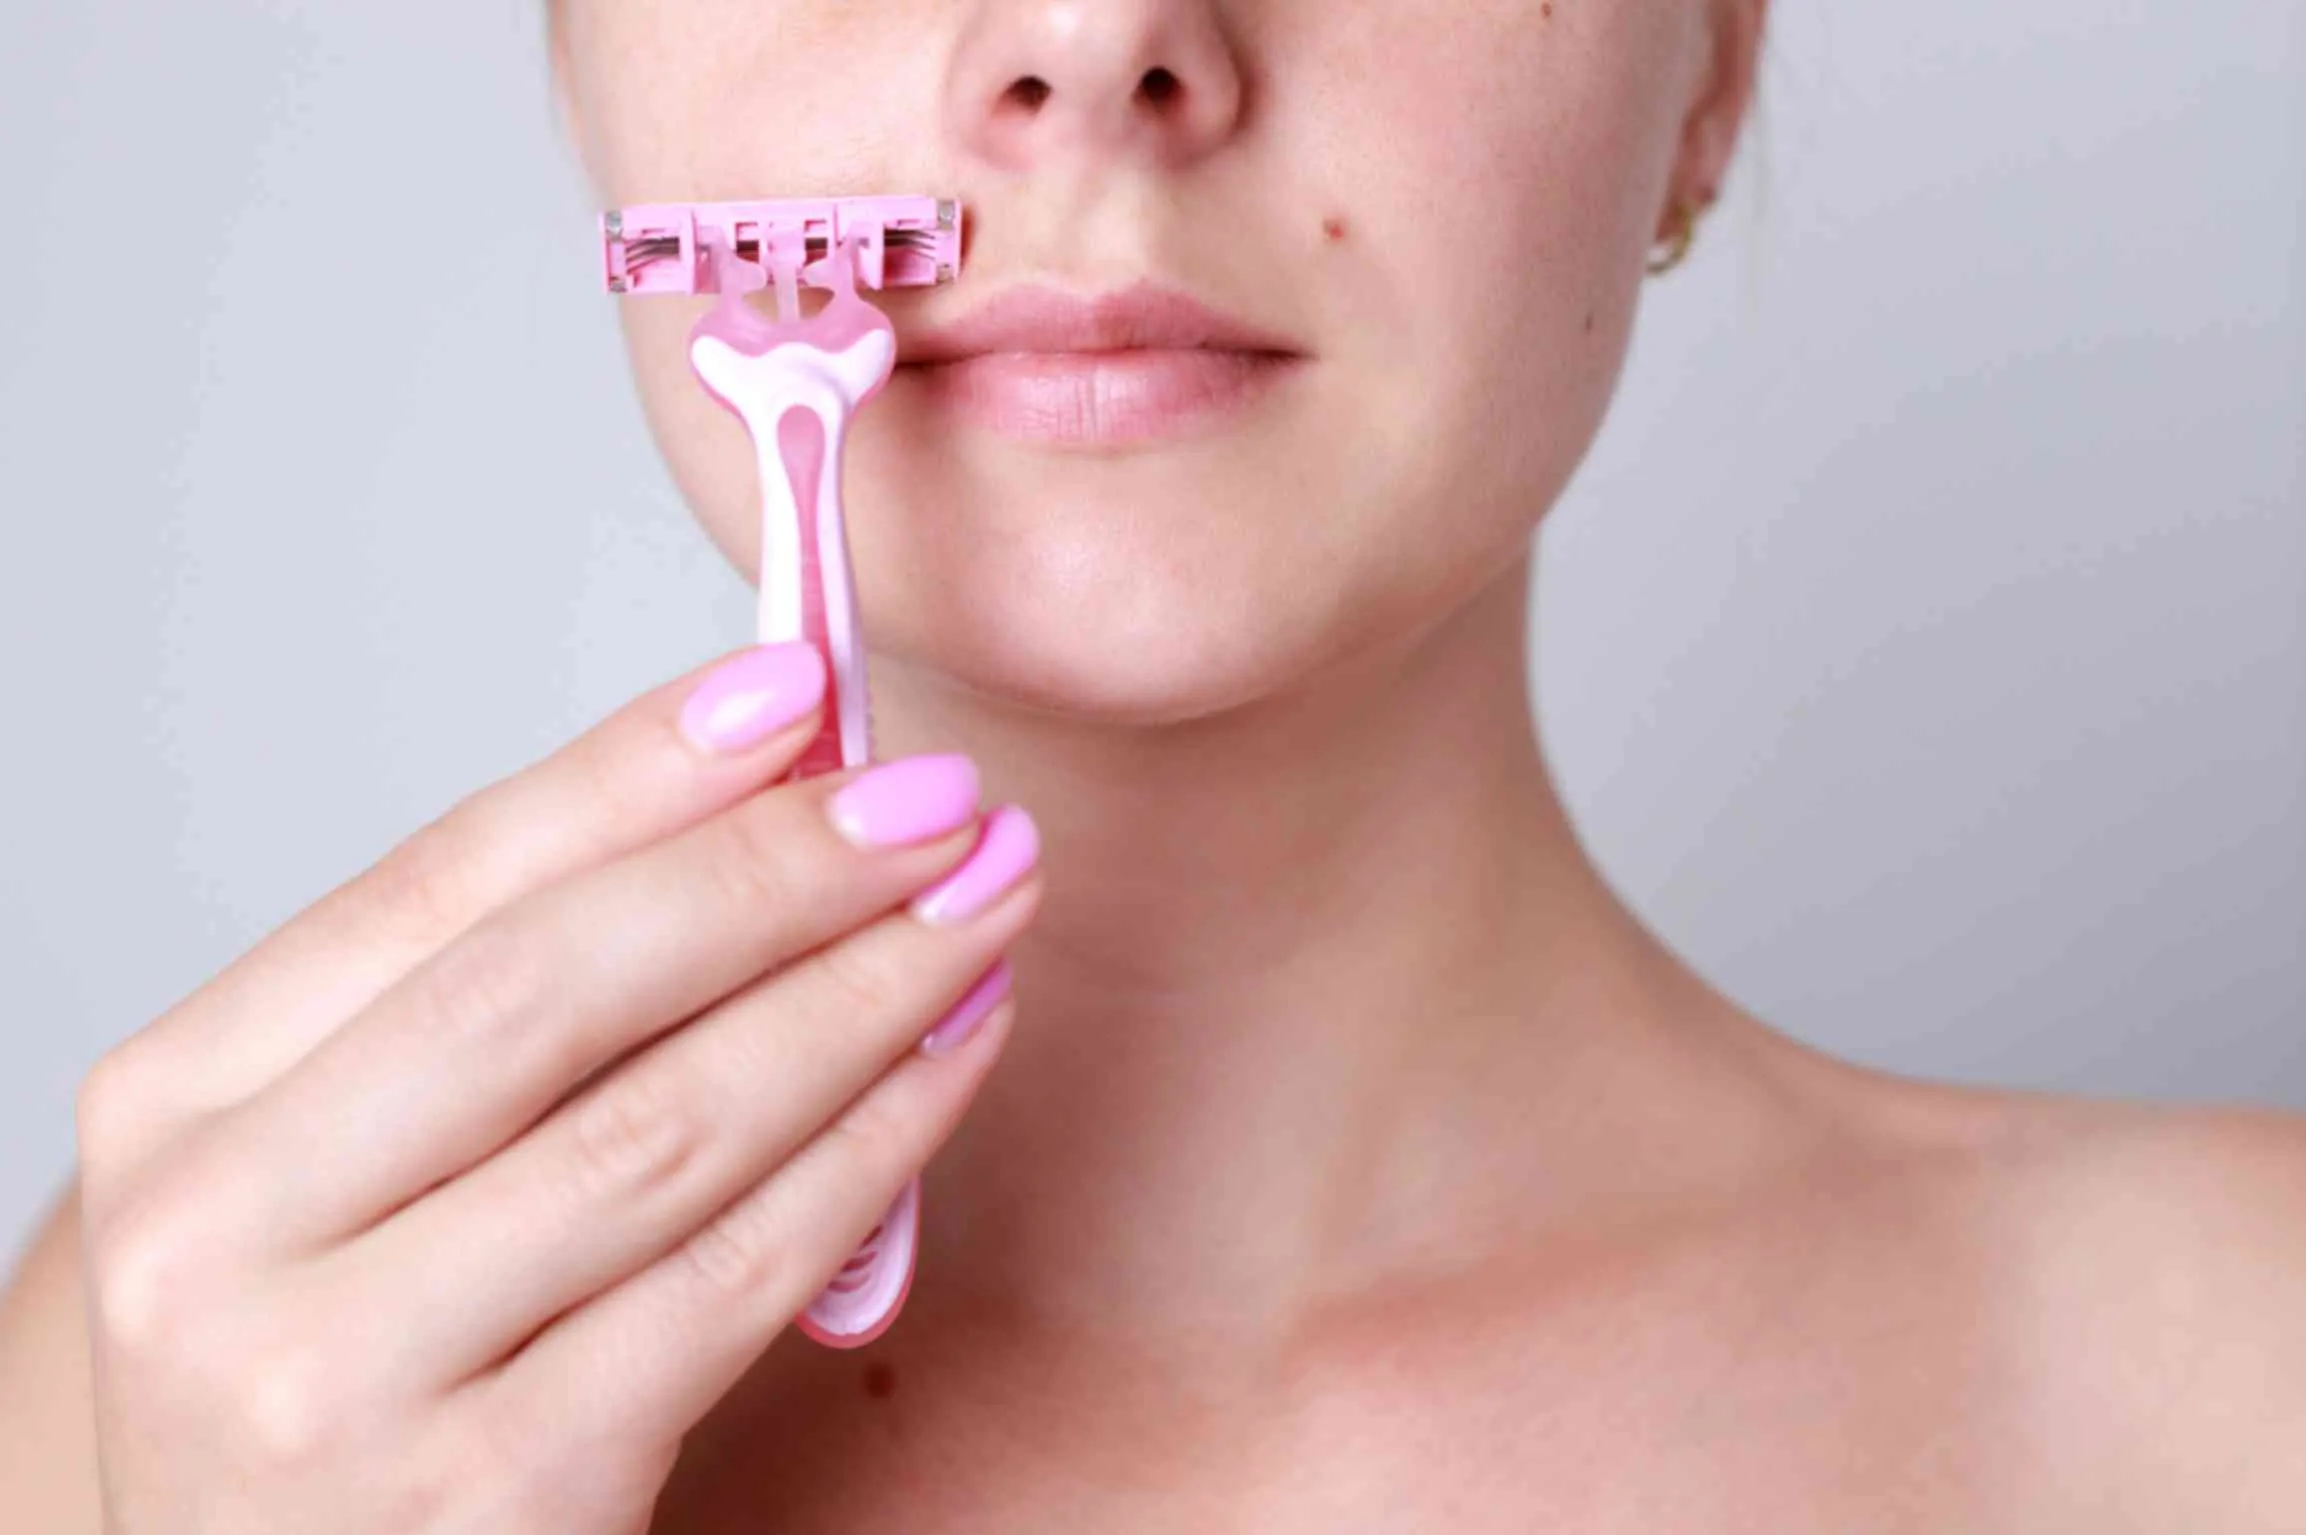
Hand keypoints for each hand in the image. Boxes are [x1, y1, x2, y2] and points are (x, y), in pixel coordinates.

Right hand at [75, 641, 1040, 1532]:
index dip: (628, 774)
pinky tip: (950, 1060)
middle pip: (547, 988)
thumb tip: (752, 799)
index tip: (790, 686)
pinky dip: (869, 1150)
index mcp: (178, 1110)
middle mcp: (220, 1237)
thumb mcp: (355, 1171)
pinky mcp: (488, 1498)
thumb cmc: (347, 1373)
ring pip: (662, 1125)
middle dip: (771, 870)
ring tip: (982, 904)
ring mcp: (338, 1381)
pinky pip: (728, 1276)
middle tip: (937, 794)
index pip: (437, 890)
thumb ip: (506, 1008)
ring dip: (856, 992)